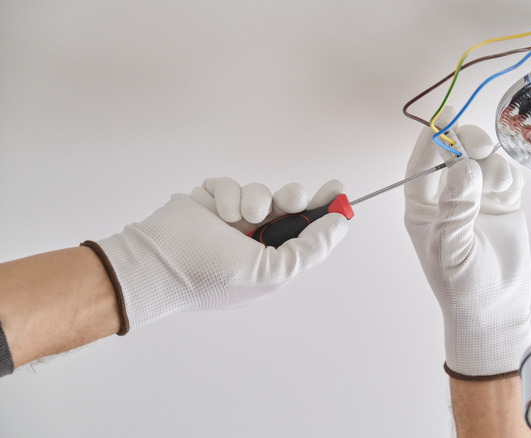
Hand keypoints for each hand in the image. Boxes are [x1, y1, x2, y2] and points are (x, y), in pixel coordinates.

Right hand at [90, 178, 347, 333]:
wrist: (157, 262)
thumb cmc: (212, 275)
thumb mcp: (272, 272)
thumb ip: (310, 250)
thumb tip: (340, 225)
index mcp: (271, 260)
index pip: (306, 232)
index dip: (324, 211)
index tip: (337, 191)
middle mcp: (254, 239)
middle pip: (288, 205)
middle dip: (293, 198)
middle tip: (291, 200)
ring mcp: (230, 219)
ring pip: (260, 191)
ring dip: (255, 200)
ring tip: (241, 217)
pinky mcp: (209, 200)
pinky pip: (231, 184)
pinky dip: (228, 195)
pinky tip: (219, 213)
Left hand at [404, 108, 530, 378]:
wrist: (496, 308)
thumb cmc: (462, 286)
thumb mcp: (451, 247)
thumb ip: (455, 207)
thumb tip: (462, 167)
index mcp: (422, 206)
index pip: (422, 163)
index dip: (433, 137)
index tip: (447, 116)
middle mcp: (447, 196)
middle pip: (454, 151)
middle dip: (468, 143)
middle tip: (481, 150)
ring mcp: (475, 196)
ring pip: (482, 158)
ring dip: (492, 163)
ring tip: (499, 189)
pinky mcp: (501, 200)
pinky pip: (504, 172)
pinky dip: (509, 176)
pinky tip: (509, 196)